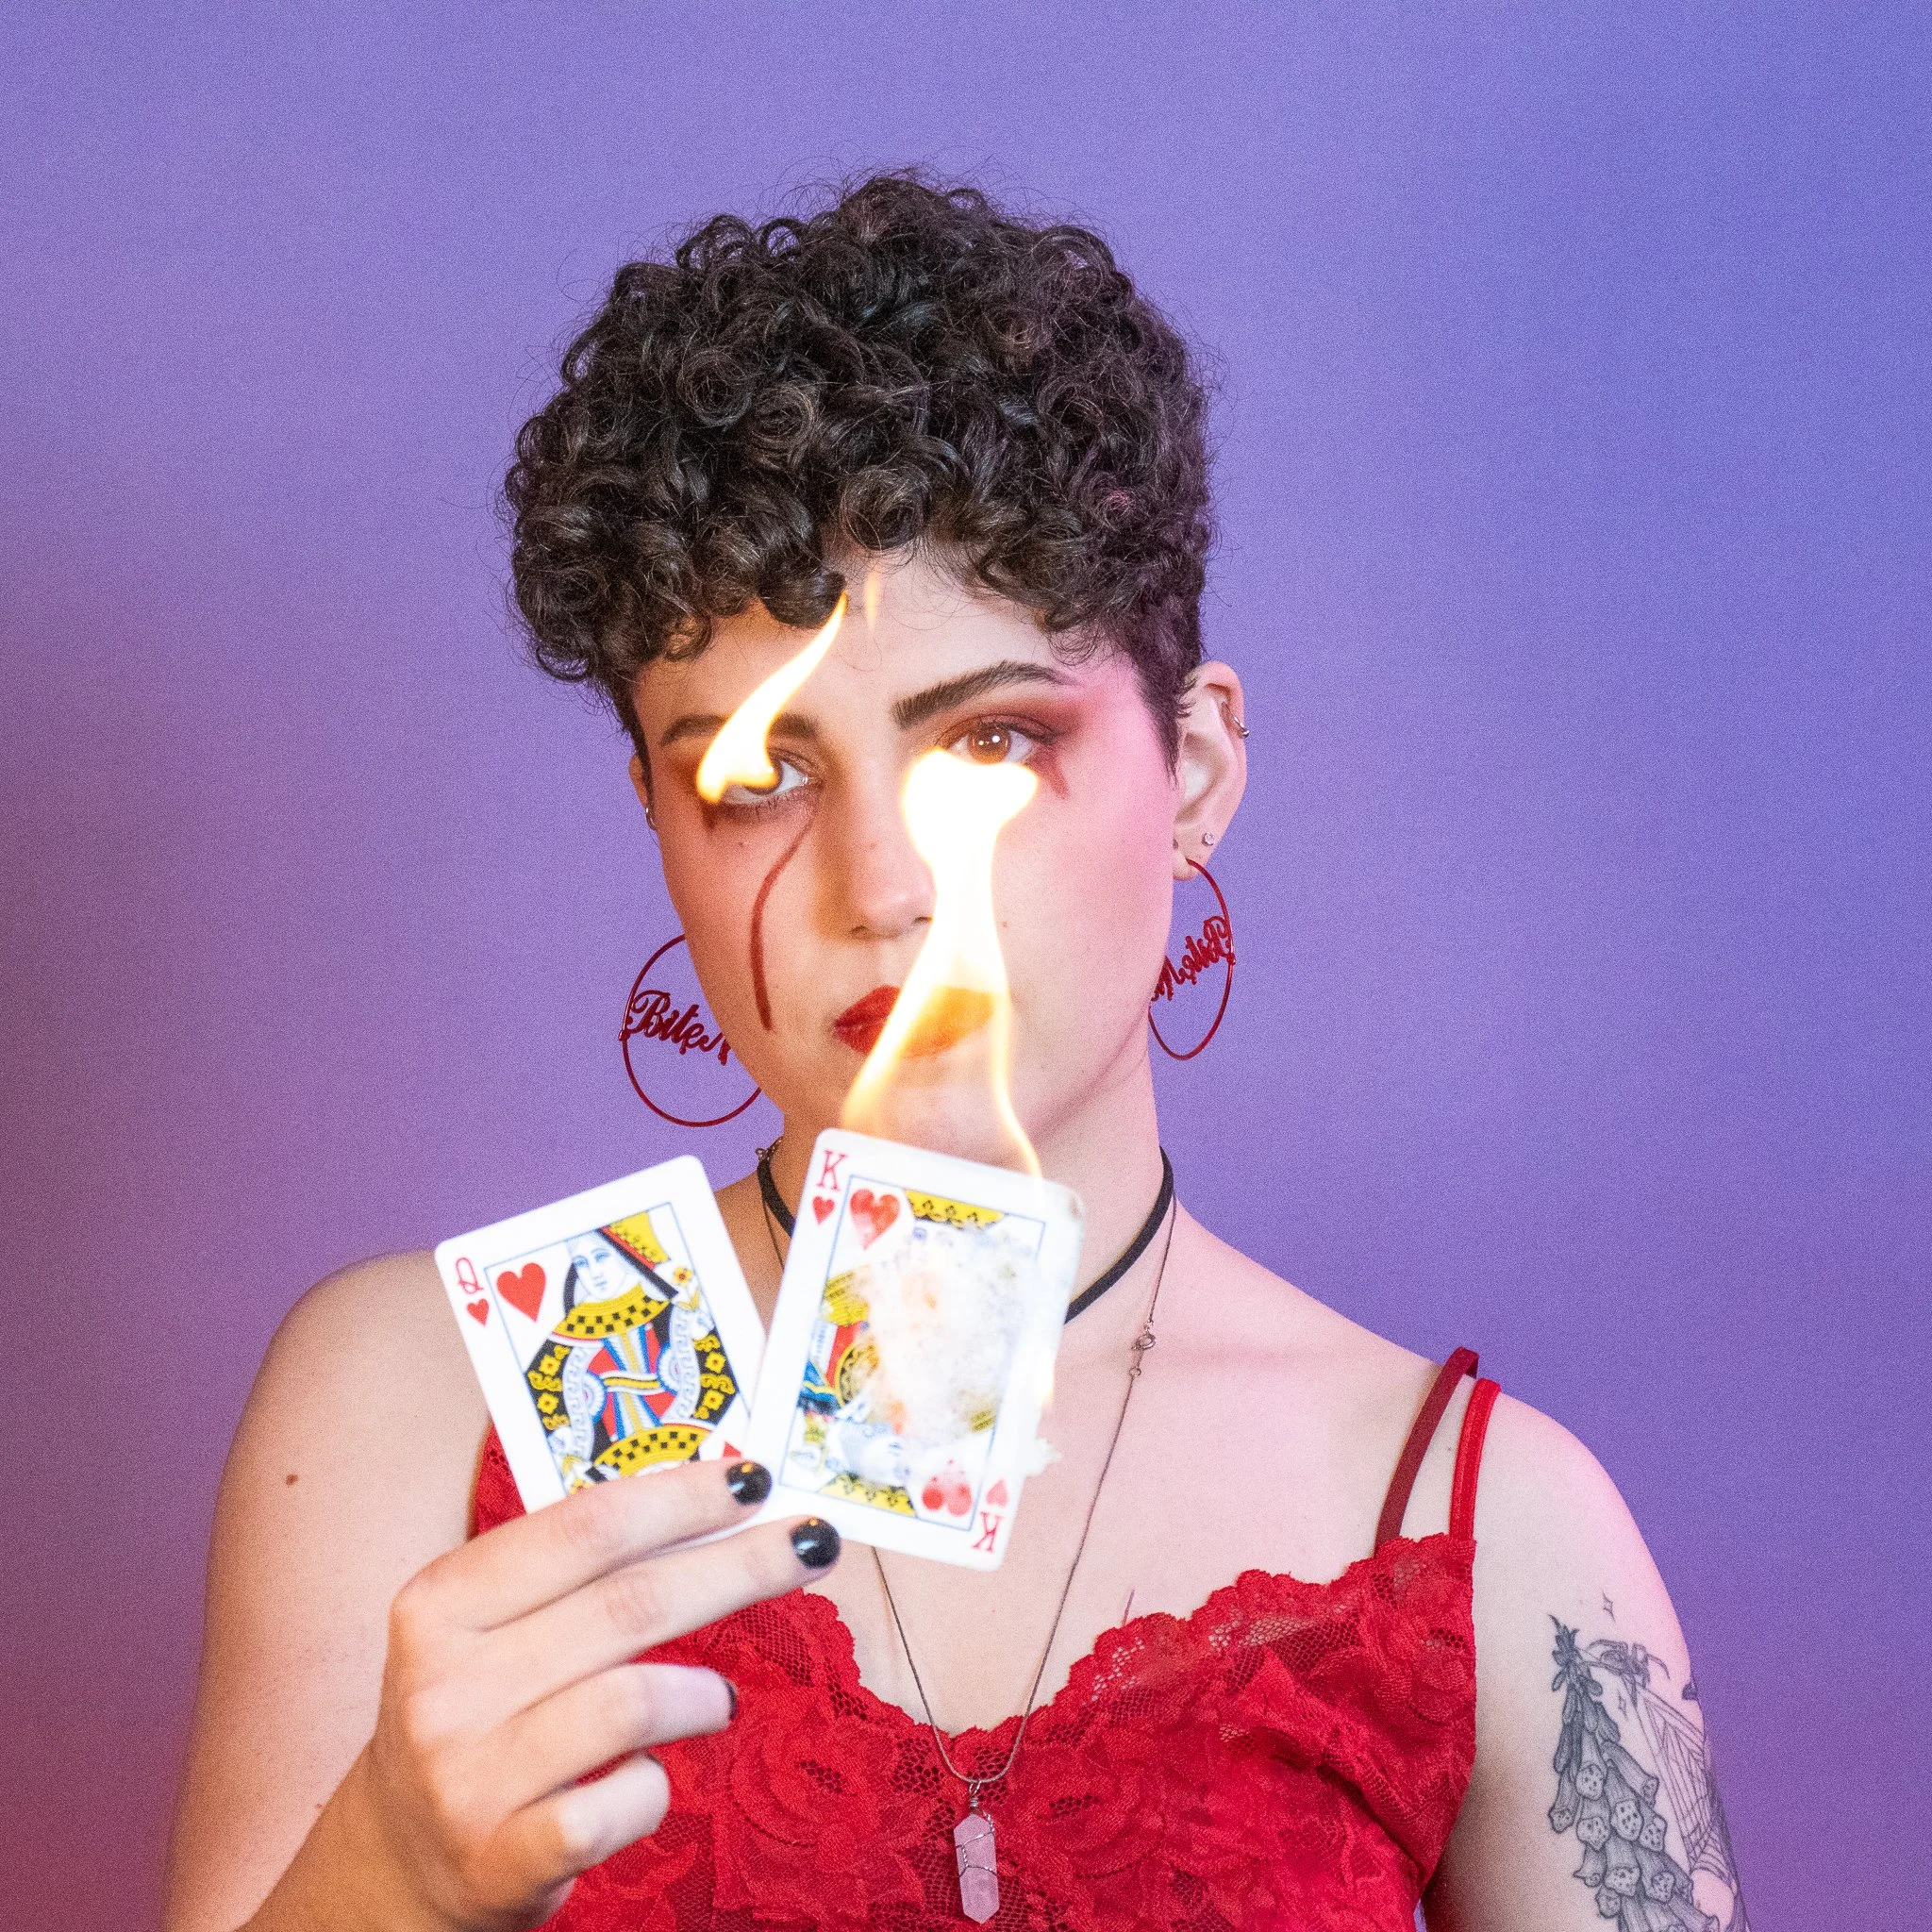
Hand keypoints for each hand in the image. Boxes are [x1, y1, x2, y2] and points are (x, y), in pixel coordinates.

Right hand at [258, 1460, 834, 1931]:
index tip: (755, 1477)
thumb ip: (575, 1570)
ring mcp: (469, 1776)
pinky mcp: (503, 1858)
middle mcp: (445, 1684)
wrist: (399, 1861)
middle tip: (811, 1544)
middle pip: (629, 1603)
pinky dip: (655, 1786)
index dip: (682, 1497)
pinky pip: (624, 1801)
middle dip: (739, 1566)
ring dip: (704, 1692)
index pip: (585, 1526)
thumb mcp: (488, 1630)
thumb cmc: (479, 1714)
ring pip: (634, 1701)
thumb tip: (713, 1497)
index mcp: (441, 1603)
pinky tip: (646, 1777)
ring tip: (718, 1699)